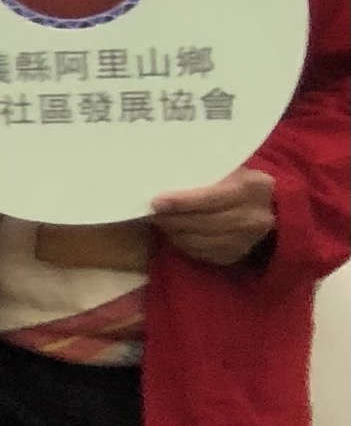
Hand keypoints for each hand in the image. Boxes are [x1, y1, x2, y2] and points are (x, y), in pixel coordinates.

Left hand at [148, 167, 275, 267]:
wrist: (273, 208)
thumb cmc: (241, 183)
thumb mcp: (232, 170)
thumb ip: (206, 175)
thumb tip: (164, 177)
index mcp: (251, 188)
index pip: (211, 198)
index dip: (182, 202)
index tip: (156, 202)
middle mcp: (254, 217)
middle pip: (204, 223)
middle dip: (173, 219)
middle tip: (151, 214)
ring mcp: (248, 239)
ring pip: (201, 241)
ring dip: (175, 233)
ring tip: (160, 223)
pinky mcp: (238, 255)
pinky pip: (204, 253)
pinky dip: (185, 245)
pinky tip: (175, 234)